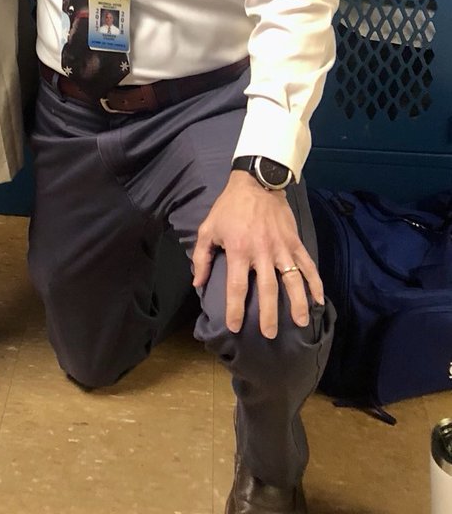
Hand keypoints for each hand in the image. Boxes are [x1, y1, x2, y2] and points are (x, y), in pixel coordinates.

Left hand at [191, 171, 323, 338]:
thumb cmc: (229, 207)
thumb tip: (198, 283)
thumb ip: (201, 257)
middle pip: (267, 289)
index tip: (234, 326)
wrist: (256, 182)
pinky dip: (315, 282)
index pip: (237, 286)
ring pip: (292, 280)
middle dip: (268, 314)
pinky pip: (307, 264)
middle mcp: (261, 251)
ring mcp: (281, 247)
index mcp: (238, 250)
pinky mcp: (294, 241)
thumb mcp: (208, 228)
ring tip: (301, 323)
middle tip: (270, 334)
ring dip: (297, 303)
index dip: (235, 309)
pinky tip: (319, 299)